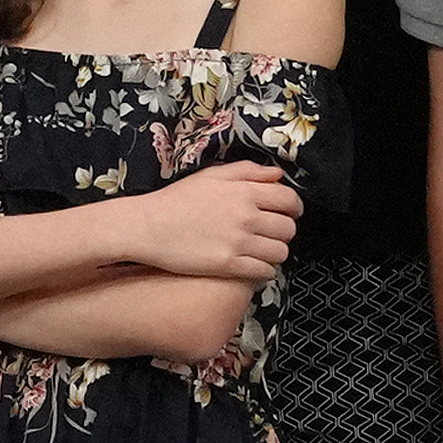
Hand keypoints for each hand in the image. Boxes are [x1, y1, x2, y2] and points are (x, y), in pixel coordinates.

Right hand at [129, 159, 302, 286]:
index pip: (289, 200)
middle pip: (288, 228)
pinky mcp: (228, 265)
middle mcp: (246, 216)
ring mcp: (238, 242)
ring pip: (280, 252)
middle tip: (271, 233)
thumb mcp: (212, 175)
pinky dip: (264, 270)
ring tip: (262, 250)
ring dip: (275, 252)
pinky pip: (263, 271)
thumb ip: (248, 171)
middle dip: (284, 231)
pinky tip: (253, 265)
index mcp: (244, 191)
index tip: (288, 213)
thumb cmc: (176, 200)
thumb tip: (277, 175)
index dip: (294, 208)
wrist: (147, 226)